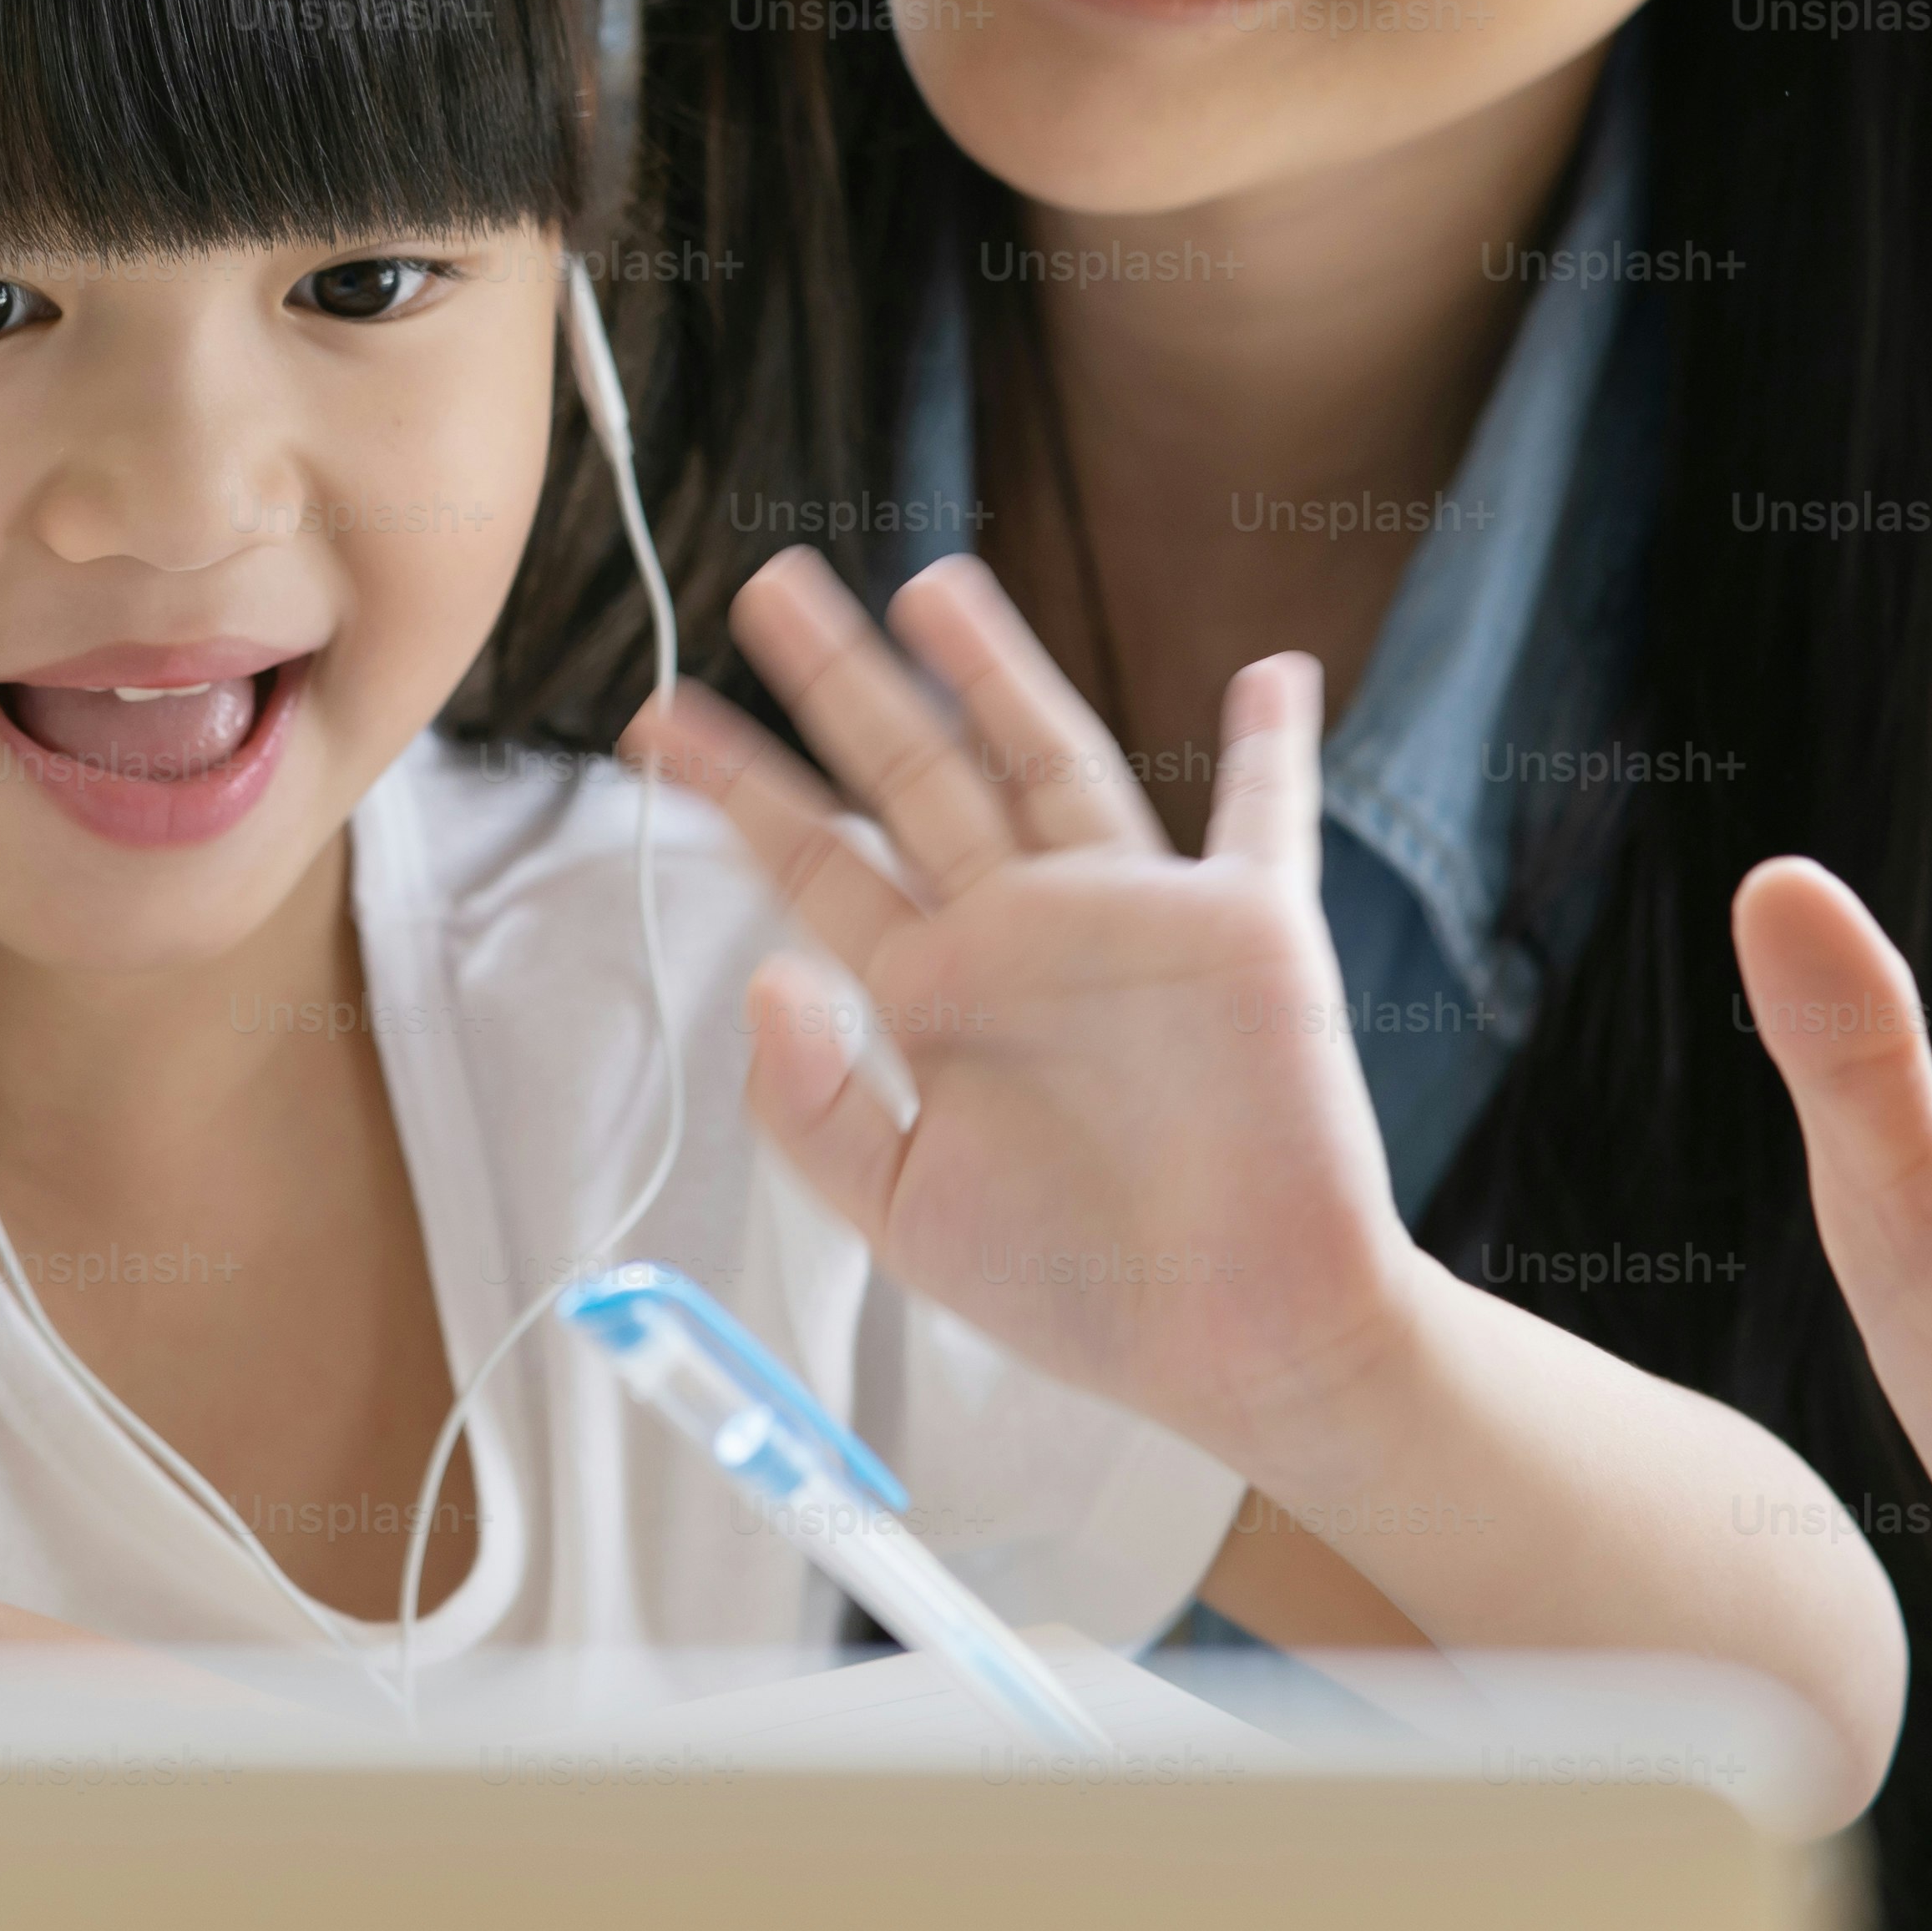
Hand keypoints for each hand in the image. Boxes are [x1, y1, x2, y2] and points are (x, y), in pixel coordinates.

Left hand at [619, 548, 1426, 1475]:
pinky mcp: (1247, 935)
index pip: (819, 862)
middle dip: (840, 683)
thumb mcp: (902, 1218)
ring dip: (996, 671)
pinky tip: (1272, 672)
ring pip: (1048, 758)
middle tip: (768, 587)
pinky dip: (1276, 747)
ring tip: (930, 585)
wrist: (1239, 1344)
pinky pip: (1269, 820)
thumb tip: (765, 976)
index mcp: (939, 995)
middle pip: (913, 776)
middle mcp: (1023, 934)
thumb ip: (813, 1107)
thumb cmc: (1081, 1291)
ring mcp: (1131, 922)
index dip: (740, 788)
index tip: (655, 722)